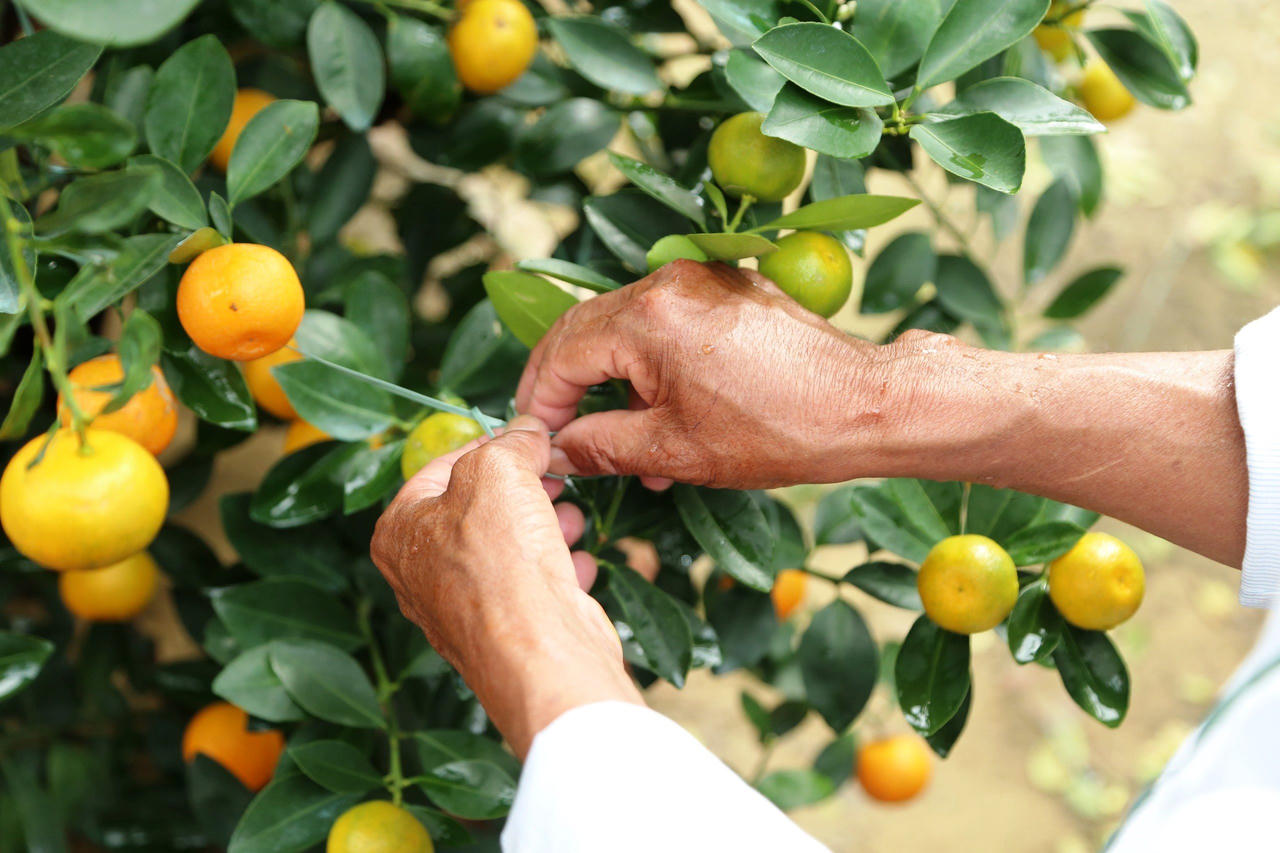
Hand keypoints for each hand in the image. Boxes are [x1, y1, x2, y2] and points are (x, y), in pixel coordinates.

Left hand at [370, 416, 641, 757]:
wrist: (538, 652)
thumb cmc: (500, 562)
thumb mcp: (498, 471)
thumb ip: (510, 443)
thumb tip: (526, 431)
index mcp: (399, 532)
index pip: (438, 468)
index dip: (487, 446)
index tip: (522, 437)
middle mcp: (421, 575)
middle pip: (475, 510)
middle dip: (521, 488)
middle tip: (553, 473)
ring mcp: (463, 609)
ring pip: (506, 549)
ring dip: (543, 526)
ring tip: (573, 515)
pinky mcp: (505, 633)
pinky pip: (530, 588)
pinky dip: (555, 570)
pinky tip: (578, 563)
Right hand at [515, 260, 882, 488]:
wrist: (865, 405)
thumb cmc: (776, 430)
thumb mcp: (674, 450)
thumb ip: (599, 446)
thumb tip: (555, 452)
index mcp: (648, 317)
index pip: (562, 353)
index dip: (540, 402)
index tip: (534, 441)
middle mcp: (670, 282)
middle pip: (587, 329)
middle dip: (565, 385)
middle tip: (554, 433)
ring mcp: (704, 278)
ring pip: (627, 327)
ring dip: (613, 381)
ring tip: (623, 446)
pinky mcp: (731, 287)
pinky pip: (669, 322)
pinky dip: (653, 364)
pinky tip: (664, 414)